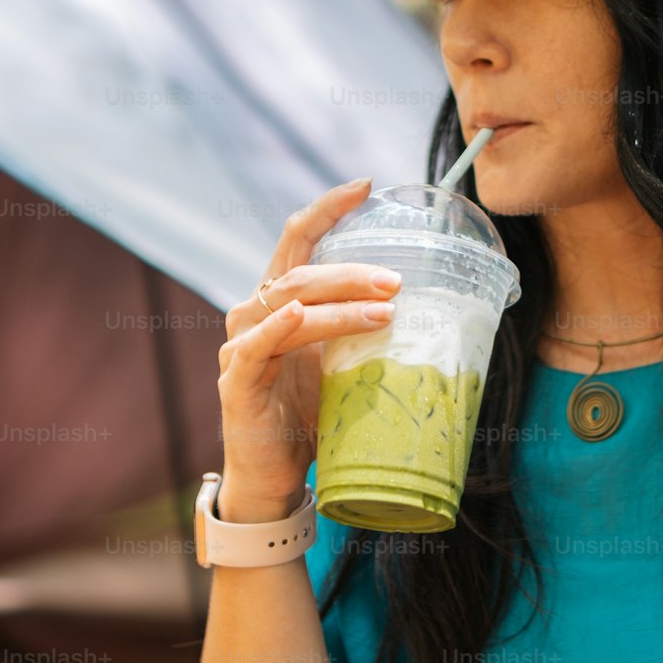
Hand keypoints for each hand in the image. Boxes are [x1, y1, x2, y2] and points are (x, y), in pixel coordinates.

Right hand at [217, 178, 402, 521]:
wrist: (275, 476)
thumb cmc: (308, 415)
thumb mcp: (341, 365)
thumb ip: (363, 332)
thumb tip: (427, 310)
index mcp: (279, 301)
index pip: (299, 241)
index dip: (328, 209)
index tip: (366, 185)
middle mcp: (254, 314)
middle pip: (300, 273)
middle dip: (352, 271)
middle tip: (398, 280)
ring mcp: (240, 346)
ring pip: (288, 306)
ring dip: (339, 304)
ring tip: (384, 310)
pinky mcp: (235, 382)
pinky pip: (254, 348)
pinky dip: (276, 328)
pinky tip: (299, 316)